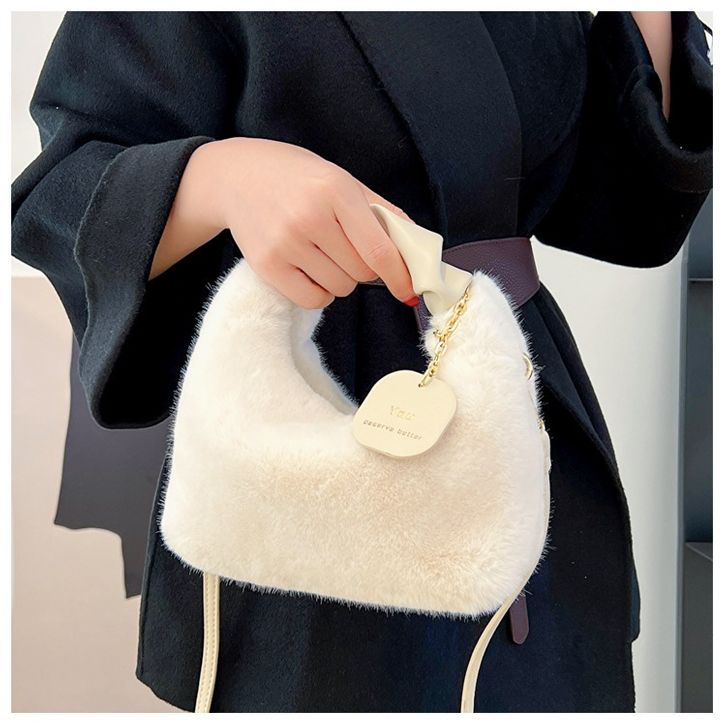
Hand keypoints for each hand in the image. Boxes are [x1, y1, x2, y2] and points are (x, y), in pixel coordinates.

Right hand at [153, 137, 417, 308]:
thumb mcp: (343, 181)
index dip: (399, 276)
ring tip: (323, 253)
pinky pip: (312, 299)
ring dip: (341, 279)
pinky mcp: (266, 266)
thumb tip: (419, 251)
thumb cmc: (299, 178)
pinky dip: (319, 291)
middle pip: (361, 273)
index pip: (378, 249)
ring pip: (339, 288)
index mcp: (336, 191)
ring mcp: (285, 244)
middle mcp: (310, 218)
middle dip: (364, 268)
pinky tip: (310, 269)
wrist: (236, 176)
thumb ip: (383, 213)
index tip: (409, 291)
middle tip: (346, 248)